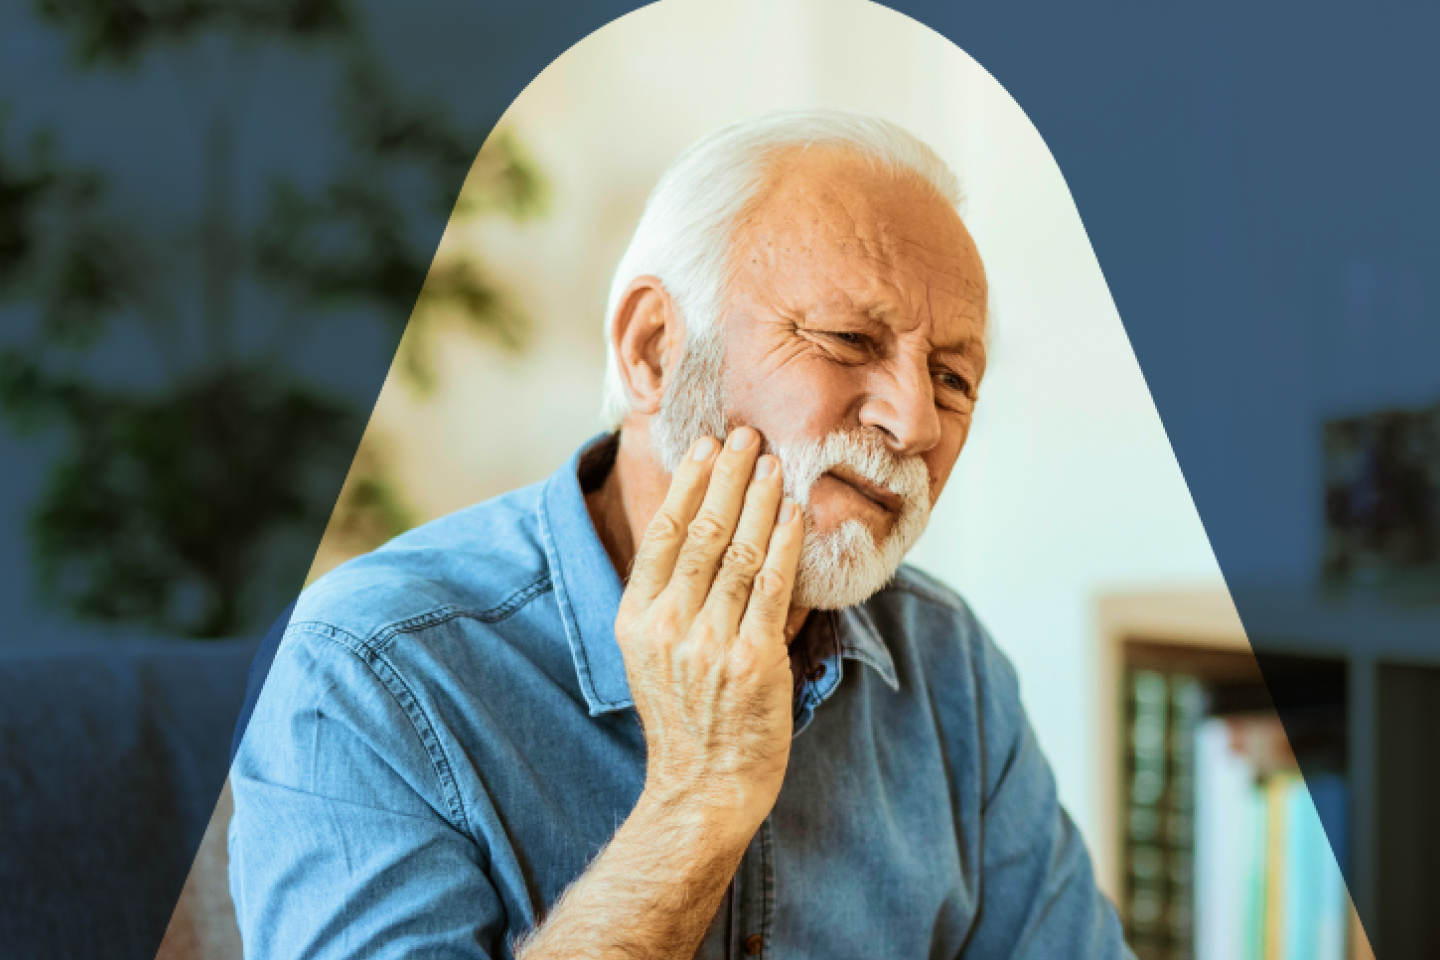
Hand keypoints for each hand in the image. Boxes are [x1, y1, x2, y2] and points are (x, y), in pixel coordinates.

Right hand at [615, 426, 803, 836]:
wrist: (704, 786)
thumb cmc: (686, 717)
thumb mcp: (653, 655)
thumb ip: (671, 599)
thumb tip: (704, 529)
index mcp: (637, 619)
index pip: (662, 534)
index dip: (687, 483)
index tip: (706, 446)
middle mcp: (669, 625)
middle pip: (701, 531)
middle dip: (728, 475)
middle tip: (747, 435)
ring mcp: (710, 643)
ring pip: (737, 550)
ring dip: (759, 498)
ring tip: (773, 462)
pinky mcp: (753, 660)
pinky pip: (771, 586)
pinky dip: (783, 542)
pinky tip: (793, 512)